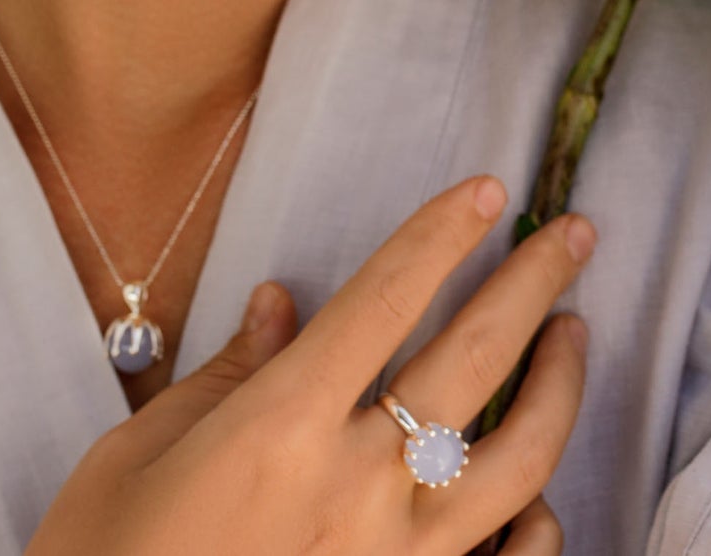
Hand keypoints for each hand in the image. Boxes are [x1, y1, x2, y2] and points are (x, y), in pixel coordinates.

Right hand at [25, 175, 594, 554]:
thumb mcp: (133, 462)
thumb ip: (222, 377)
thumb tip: (280, 303)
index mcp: (281, 428)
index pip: (385, 297)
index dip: (443, 233)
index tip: (489, 190)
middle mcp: (355, 487)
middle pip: (475, 358)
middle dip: (534, 282)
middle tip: (577, 234)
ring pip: (520, 456)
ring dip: (561, 385)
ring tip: (574, 334)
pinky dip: (540, 521)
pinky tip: (541, 491)